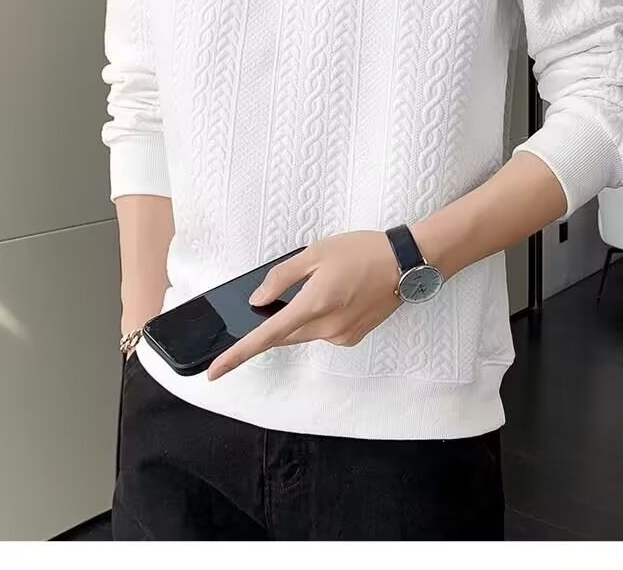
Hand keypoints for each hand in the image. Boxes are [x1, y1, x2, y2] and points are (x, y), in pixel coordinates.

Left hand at [206, 230, 402, 380]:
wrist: (407, 263)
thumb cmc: (362, 251)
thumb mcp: (316, 252)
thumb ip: (282, 277)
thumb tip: (258, 300)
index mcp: (312, 305)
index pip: (266, 336)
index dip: (238, 354)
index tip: (215, 371)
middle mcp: (326, 328)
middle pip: (284, 335)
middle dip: (274, 322)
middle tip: (275, 297)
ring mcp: (341, 335)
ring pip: (304, 333)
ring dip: (300, 316)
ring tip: (323, 282)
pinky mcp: (353, 336)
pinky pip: (324, 331)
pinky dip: (319, 317)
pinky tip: (337, 293)